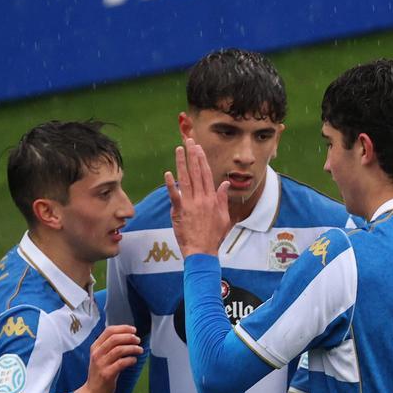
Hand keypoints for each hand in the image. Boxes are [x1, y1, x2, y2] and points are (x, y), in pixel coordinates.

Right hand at [72, 325, 142, 392]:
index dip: (123, 328)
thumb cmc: (100, 373)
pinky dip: (130, 360)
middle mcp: (97, 353)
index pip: (109, 331)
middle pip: (115, 338)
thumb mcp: (101, 357)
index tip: (134, 330)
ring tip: (139, 350)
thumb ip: (110, 347)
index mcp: (95, 347)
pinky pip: (121, 363)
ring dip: (132, 348)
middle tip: (138, 340)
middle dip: (129, 337)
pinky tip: (134, 360)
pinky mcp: (107, 374)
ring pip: (119, 350)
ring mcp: (101, 364)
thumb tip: (128, 336)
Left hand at [164, 139, 231, 256]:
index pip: (206, 174)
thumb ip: (223, 199)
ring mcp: (190, 204)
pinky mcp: (180, 212)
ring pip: (186, 179)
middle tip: (189, 141)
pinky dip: (171, 185)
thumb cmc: (214, 237)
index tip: (198, 148)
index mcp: (212, 199)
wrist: (203, 251)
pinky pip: (174, 196)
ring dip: (182, 163)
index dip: (202, 160)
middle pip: (196, 172)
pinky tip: (168, 173)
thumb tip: (224, 184)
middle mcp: (202, 198)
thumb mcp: (224, 217)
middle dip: (192, 155)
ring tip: (179, 149)